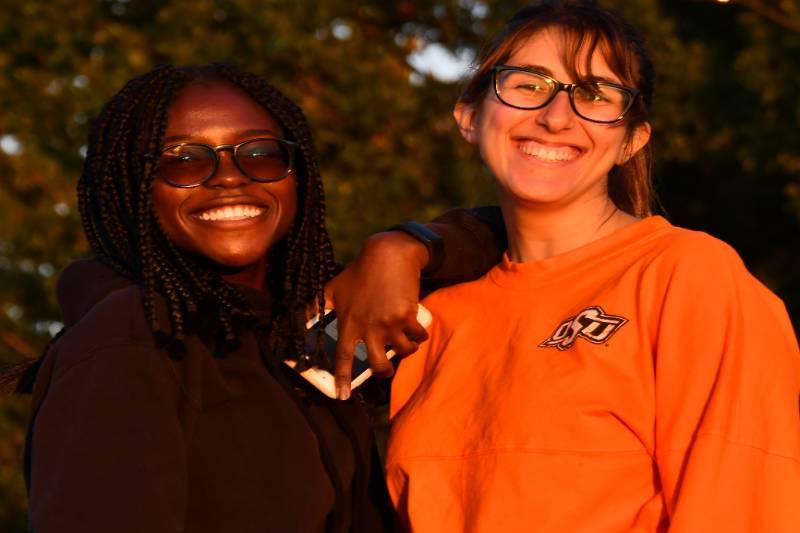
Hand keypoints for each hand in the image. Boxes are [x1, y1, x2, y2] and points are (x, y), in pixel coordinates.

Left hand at [326, 231, 429, 399]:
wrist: (389, 256)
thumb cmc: (360, 272)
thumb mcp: (333, 288)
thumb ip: (316, 306)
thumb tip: (301, 319)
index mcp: (349, 323)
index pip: (343, 357)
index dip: (342, 379)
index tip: (342, 396)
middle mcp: (369, 327)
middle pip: (377, 363)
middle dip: (383, 371)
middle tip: (385, 370)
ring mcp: (389, 322)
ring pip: (403, 351)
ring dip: (406, 350)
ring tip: (405, 344)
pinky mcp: (408, 316)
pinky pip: (417, 337)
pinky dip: (419, 337)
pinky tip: (417, 332)